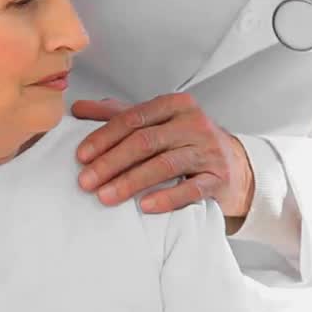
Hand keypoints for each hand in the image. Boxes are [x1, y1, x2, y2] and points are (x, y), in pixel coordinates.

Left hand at [72, 94, 254, 217]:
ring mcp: (208, 151)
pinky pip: (190, 189)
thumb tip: (78, 109)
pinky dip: (166, 198)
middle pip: (145, 142)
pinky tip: (144, 206)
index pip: (133, 118)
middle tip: (86, 181)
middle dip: (111, 162)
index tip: (81, 156)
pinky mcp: (218, 178)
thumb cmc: (185, 140)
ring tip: (106, 196)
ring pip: (164, 165)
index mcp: (174, 105)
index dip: (104, 137)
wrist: (234, 164)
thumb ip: (117, 114)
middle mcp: (193, 123)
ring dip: (131, 182)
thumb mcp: (154, 122)